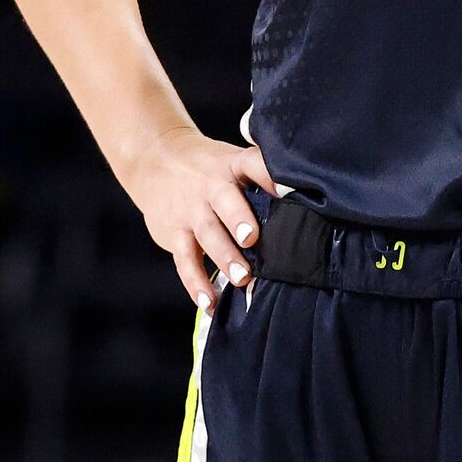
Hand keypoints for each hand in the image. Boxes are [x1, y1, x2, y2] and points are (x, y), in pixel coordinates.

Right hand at [119, 127, 278, 310]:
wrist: (154, 159)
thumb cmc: (208, 169)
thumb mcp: (231, 162)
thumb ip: (261, 178)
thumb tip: (306, 199)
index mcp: (231, 166)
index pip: (251, 164)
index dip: (268, 175)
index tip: (286, 190)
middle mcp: (210, 186)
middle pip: (224, 201)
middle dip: (238, 219)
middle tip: (252, 239)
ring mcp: (190, 210)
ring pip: (206, 233)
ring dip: (223, 256)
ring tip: (241, 278)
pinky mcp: (174, 233)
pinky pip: (184, 260)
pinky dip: (195, 282)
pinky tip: (209, 302)